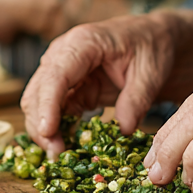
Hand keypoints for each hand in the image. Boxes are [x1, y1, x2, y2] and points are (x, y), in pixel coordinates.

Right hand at [21, 11, 192, 155]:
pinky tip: (66, 147)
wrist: (153, 38)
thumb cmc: (151, 46)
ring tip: (59, 155)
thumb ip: (136, 100)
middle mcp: (63, 53)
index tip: (48, 133)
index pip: (56, 75)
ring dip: (44, 129)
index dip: (48, 105)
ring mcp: (62, 69)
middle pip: (38, 91)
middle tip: (56, 154)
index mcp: (83, 42)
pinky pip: (54, 110)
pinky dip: (56, 129)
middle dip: (41, 124)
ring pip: (38, 102)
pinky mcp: (68, 87)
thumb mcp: (150, 72)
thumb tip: (123, 130)